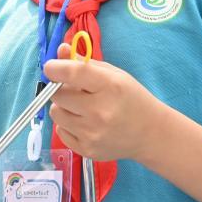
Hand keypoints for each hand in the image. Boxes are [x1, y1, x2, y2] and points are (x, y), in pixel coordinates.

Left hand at [42, 42, 163, 162]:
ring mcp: (92, 133)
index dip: (55, 68)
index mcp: (110, 87)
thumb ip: (85, 63)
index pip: (72, 73)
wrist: (150, 134)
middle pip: (58, 95)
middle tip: (75, 91)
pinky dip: (67, 125)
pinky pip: (60, 132)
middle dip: (61, 89)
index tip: (51, 67)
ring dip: (64, 107)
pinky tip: (85, 123)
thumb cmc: (131, 99)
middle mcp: (100, 112)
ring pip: (56, 113)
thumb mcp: (114, 75)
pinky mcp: (87, 150)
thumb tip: (60, 51)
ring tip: (81, 108)